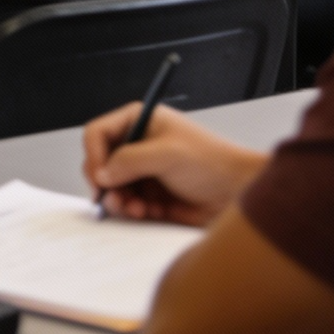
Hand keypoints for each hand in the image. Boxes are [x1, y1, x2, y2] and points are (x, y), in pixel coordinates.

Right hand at [82, 104, 266, 226]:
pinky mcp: (150, 195)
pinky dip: (130, 210)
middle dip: (104, 182)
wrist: (240, 192)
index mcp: (140, 121)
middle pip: (100, 162)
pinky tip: (144, 212)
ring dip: (117, 199)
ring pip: (111, 186)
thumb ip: (129, 160)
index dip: (93, 155)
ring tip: (132, 207)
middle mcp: (138, 145)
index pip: (98, 133)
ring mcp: (143, 171)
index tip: (99, 177)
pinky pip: (127, 203)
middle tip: (111, 196)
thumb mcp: (168, 154)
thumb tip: (101, 174)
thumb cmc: (214, 162)